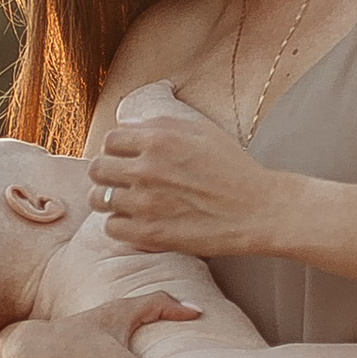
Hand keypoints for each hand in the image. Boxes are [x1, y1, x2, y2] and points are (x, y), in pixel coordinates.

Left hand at [87, 97, 294, 257]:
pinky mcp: (151, 234)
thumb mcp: (202, 130)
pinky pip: (111, 228)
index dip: (117, 150)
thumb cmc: (234, 168)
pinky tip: (138, 221)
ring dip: (110, 200)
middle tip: (122, 181)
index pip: (109, 140)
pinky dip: (120, 225)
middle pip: (97, 169)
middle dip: (107, 174)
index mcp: (158, 139)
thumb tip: (125, 124)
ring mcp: (146, 203)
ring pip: (99, 199)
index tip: (127, 159)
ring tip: (128, 202)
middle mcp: (148, 169)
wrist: (259, 210)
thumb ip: (160, 123)